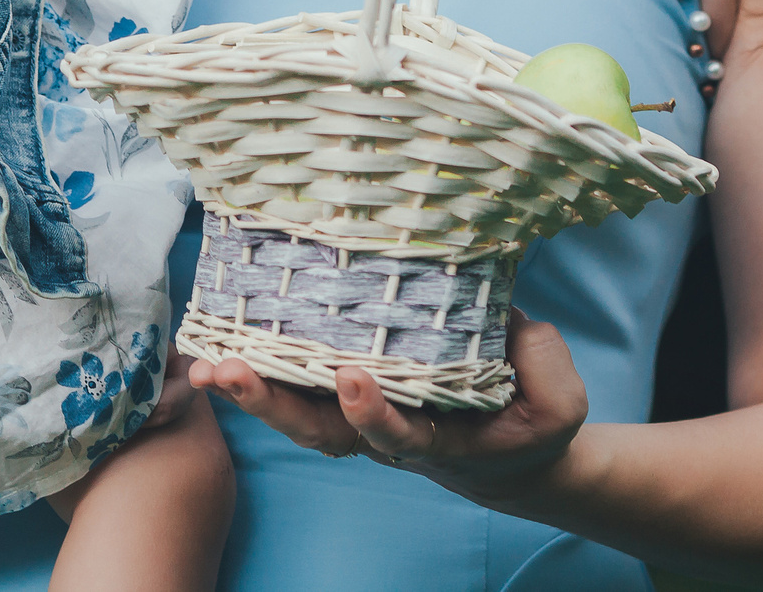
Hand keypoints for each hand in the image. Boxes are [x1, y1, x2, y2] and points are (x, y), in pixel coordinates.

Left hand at [189, 309, 587, 502]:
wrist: (511, 443)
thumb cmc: (530, 413)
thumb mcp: (556, 399)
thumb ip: (537, 362)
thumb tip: (506, 319)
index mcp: (434, 436)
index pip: (396, 433)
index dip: (372, 413)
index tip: (353, 380)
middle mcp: (382, 429)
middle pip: (319, 429)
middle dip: (273, 404)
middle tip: (232, 373)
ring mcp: (355, 411)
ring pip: (294, 410)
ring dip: (249, 389)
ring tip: (206, 363)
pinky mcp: (340, 382)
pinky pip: (293, 380)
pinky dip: (254, 367)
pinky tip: (215, 340)